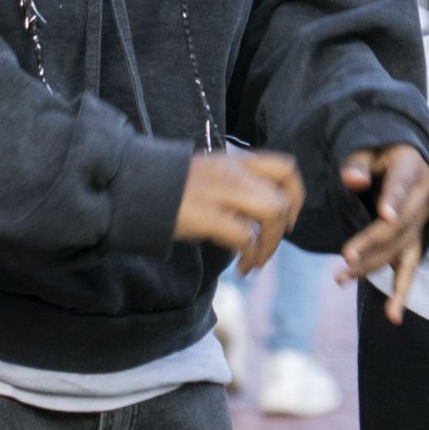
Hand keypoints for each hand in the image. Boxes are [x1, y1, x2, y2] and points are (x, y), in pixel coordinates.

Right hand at [174, 147, 303, 271]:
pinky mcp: (206, 214)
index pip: (285, 168)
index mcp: (235, 162)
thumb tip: (260, 218)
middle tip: (267, 250)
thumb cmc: (170, 188)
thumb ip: (237, 187)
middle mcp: (233, 173)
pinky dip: (249, 256)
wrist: (132, 186)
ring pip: (271, 213)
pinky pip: (245, 235)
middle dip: (281, 232)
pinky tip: (240, 267)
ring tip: (254, 263)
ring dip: (269, 246)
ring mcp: (220, 192)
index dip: (296, 196)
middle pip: (281, 199)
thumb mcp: (210, 176)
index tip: (289, 218)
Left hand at [333, 143, 428, 318]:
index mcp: (413, 169)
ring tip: (342, 277)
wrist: (405, 161)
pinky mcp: (413, 241)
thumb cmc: (380, 154)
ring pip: (400, 249)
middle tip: (346, 257)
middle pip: (400, 224)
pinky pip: (409, 267)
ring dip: (373, 265)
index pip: (403, 183)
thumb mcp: (370, 150)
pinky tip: (393, 316)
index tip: (385, 215)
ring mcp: (420, 222)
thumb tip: (352, 180)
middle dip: (373, 242)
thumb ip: (359, 164)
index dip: (394, 199)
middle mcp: (422, 198)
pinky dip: (402, 292)